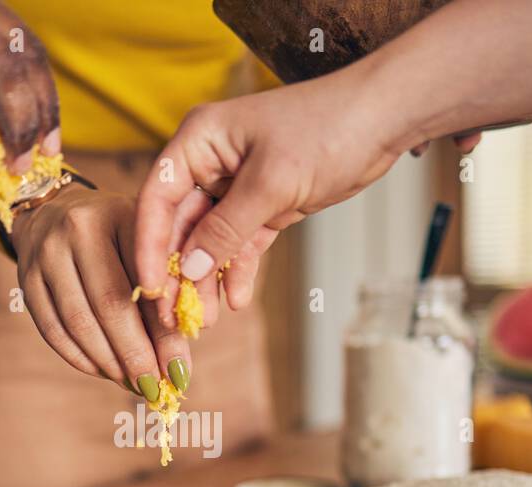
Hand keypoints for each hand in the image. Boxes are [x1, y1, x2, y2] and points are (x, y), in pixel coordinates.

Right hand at [13, 187, 198, 397]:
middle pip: (109, 305)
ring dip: (108, 362)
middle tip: (154, 388)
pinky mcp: (25, 277)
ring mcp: (47, 253)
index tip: (179, 371)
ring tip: (131, 384)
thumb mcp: (148, 249)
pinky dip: (80, 358)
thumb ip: (168, 295)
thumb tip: (178, 363)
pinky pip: (52, 330)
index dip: (164, 333)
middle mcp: (79, 228)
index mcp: (121, 216)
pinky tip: (103, 371)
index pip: (147, 282)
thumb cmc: (118, 237)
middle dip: (135, 355)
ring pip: (78, 322)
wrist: (55, 211)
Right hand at [134, 58, 476, 300]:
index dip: (149, 245)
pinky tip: (236, 300)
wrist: (383, 121)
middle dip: (180, 273)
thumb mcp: (271, 183)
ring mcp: (235, 185)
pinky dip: (238, 271)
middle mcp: (210, 162)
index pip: (158, 197)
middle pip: (180, 225)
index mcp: (198, 140)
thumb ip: (227, 228)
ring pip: (210, 241)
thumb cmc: (327, 130)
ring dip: (208, 280)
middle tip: (176, 317)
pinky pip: (241, 244)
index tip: (149, 287)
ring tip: (206, 319)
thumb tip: (190, 269)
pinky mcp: (264, 205)